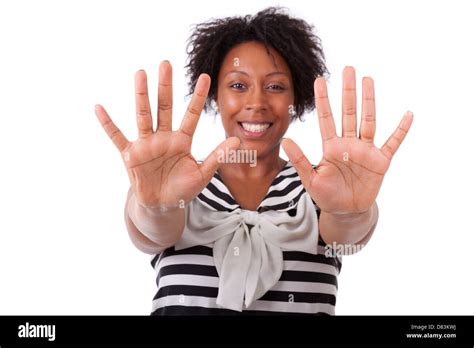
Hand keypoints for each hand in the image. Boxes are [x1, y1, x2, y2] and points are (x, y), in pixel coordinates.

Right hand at [95, 61, 239, 208]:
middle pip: (164, 108)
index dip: (197, 97)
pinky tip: (99, 108)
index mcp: (182, 140)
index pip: (191, 115)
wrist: (163, 205)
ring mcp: (146, 144)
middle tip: (166, 64)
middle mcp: (164, 137)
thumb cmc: (183, 188)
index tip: (205, 76)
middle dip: (166, 87)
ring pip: (143, 116)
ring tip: (141, 74)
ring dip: (141, 96)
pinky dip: (108, 124)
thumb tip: (237, 141)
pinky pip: (117, 137)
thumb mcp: (203, 174)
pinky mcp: (131, 155)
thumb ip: (217, 157)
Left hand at [282, 66, 412, 213]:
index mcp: (331, 147)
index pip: (326, 118)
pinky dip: (401, 130)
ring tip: (368, 80)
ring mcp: (365, 150)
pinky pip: (393, 143)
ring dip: (369, 101)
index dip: (323, 100)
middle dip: (348, 92)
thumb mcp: (310, 179)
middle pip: (349, 113)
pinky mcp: (380, 161)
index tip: (319, 80)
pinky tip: (408, 114)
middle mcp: (349, 143)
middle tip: (348, 69)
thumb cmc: (326, 195)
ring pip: (368, 120)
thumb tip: (285, 140)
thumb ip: (300, 160)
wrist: (346, 211)